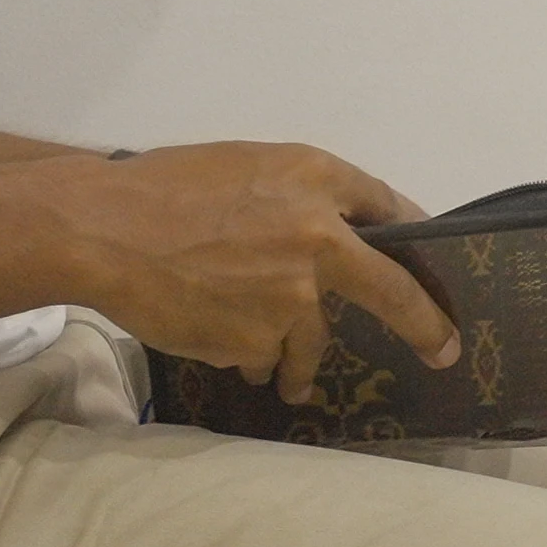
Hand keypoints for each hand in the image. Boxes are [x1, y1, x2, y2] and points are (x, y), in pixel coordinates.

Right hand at [47, 142, 460, 404]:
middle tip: (443, 347)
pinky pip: (263, 355)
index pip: (388, 209)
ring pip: (311, 339)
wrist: (103, 231)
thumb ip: (296, 198)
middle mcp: (317, 237)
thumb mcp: (242, 167)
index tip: (430, 269)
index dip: (411, 240)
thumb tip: (336, 239)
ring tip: (285, 378)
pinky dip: (247, 353)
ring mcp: (293, 296)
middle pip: (392, 290)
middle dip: (425, 324)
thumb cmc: (162, 188)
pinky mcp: (260, 341)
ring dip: (298, 359)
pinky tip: (213, 335)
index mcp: (313, 177)